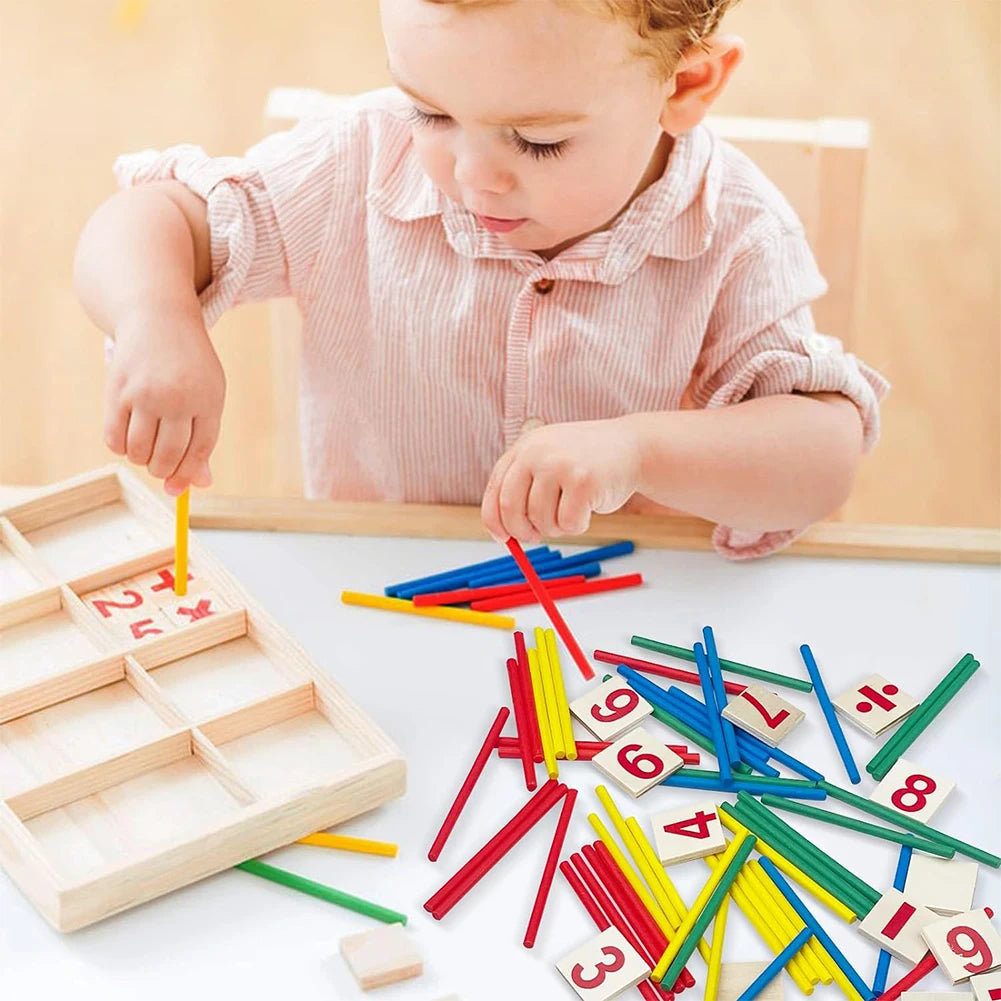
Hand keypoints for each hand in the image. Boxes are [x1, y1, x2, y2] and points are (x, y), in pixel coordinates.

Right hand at [104, 304, 224, 495]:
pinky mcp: (117, 390)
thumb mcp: (208, 395)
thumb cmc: (188, 365)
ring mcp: (145, 393)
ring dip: (141, 460)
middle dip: (163, 469)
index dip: (188, 473)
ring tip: (146, 449)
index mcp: (208, 399)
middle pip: (169, 455)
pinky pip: (114, 438)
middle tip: (160, 465)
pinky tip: (128, 438)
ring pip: (139, 451)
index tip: (179, 485)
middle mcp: (177, 397)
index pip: (200, 450)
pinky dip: (120, 447)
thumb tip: (198, 485)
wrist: (158, 318)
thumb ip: (203, 439)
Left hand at [480, 418, 641, 542]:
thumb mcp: (548, 462)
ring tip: (572, 510)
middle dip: (522, 532)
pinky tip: (589, 508)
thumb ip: (524, 488)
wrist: (632, 446)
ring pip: (541, 520)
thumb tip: (503, 533)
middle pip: (511, 509)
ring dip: (557, 527)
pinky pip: (569, 524)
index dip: (495, 521)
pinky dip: (578, 526)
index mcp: (524, 447)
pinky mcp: (583, 481)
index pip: (495, 491)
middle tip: (535, 537)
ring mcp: (560, 465)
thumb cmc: (587, 462)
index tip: (503, 538)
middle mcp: (537, 453)